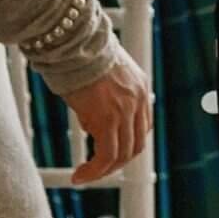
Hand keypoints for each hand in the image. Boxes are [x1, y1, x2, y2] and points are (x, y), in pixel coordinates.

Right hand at [57, 40, 151, 185]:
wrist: (75, 42)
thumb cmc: (79, 54)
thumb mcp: (101, 76)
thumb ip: (105, 98)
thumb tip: (91, 121)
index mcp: (140, 88)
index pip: (143, 126)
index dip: (128, 143)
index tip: (111, 153)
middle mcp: (138, 100)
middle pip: (136, 144)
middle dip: (117, 161)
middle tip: (97, 170)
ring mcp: (125, 110)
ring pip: (122, 154)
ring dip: (103, 170)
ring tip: (85, 175)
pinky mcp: (108, 119)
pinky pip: (106, 155)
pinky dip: (94, 171)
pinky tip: (79, 175)